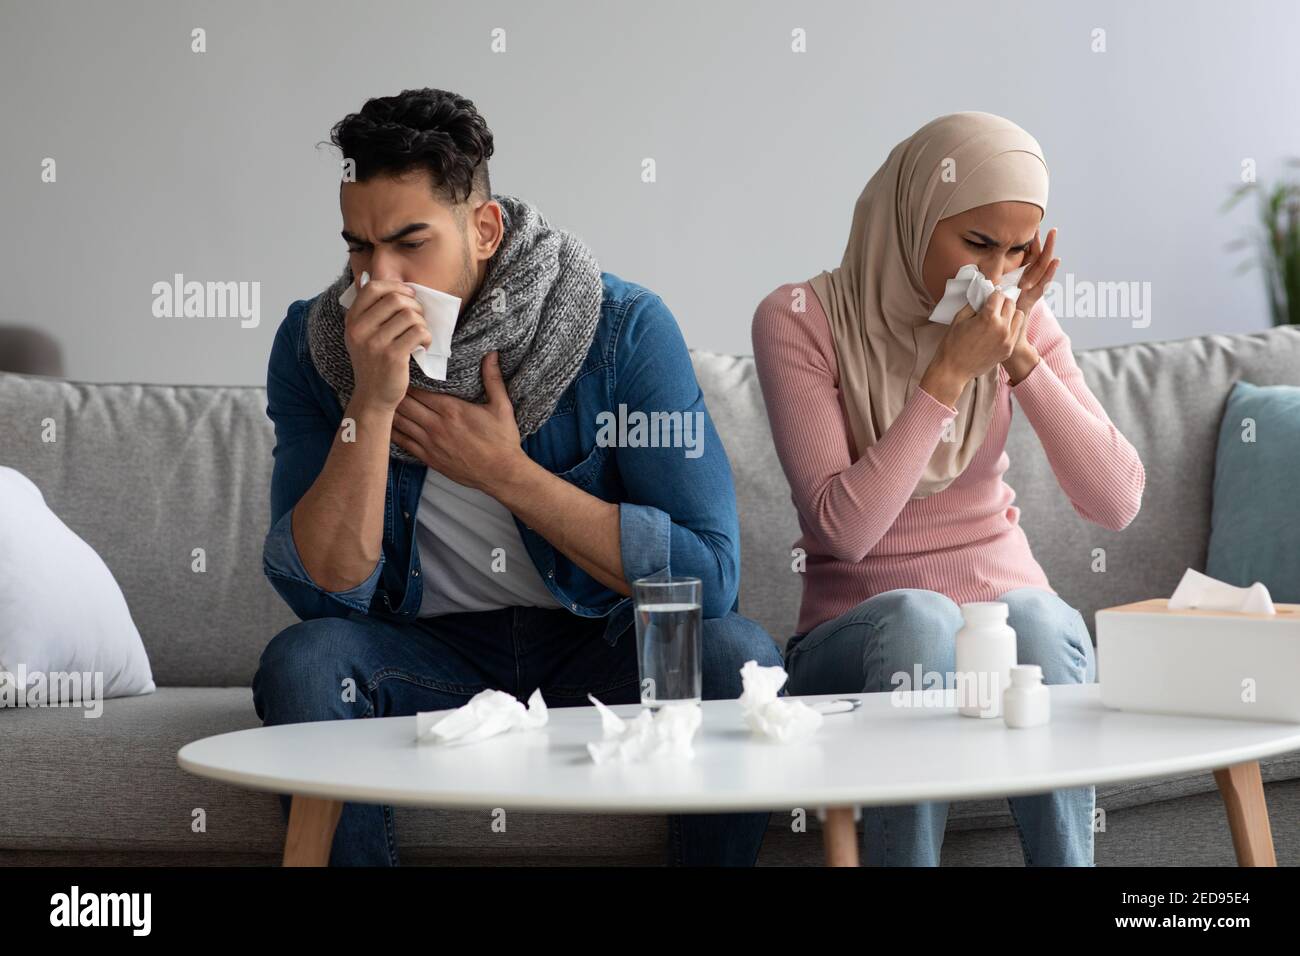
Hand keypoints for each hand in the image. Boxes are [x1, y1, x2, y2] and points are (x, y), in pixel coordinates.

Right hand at [344, 277, 431, 410]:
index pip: (373, 288)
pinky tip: (423, 345)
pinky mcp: (393, 356)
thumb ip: (366, 308)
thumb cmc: (373, 362)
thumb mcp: (361, 334)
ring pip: (410, 315)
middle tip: (418, 318)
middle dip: (414, 305)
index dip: (396, 287)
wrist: (373, 396)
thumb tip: (366, 274)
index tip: (408, 296)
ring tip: (419, 334)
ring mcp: (375, 343)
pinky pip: (419, 332)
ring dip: (422, 323)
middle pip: (396, 299)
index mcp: (352, 320)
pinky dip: (427, 337)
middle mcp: (360, 330)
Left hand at [390, 351, 526, 492]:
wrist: (501, 474)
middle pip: (404, 404)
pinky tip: (384, 425)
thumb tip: (492, 354)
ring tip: (379, 399)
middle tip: (386, 382)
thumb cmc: (503, 441)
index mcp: (451, 410)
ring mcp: (430, 443)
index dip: (407, 379)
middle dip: (394, 392)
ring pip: (400, 422)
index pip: (419, 390)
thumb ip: (493, 379)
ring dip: (389, 411)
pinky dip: (392, 432)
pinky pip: (403, 443)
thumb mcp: (502, 407)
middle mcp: (436, 426)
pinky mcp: (429, 458)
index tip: (402, 370)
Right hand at [934, 289, 1026, 381]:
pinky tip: (998, 330)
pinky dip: (1010, 326)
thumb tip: (983, 296)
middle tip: (993, 306)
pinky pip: (1016, 331)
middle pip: (1011, 303)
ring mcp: (1007, 340)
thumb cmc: (952, 345)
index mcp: (988, 318)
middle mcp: (1002, 328)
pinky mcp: (1008, 349)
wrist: (953, 370)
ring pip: (1019, 315)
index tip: (989, 297)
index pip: (999, 295)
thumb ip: (974, 304)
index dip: (992, 294)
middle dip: (1002, 302)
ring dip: (1010, 313)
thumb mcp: (959, 318)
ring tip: (999, 317)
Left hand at [999, 227, 1057, 383]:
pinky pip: (1042, 286)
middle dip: (1043, 245)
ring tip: (1053, 235)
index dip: (1030, 247)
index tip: (1032, 231)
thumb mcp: (984, 303)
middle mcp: (1026, 289)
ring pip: (1042, 270)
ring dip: (1048, 252)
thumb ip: (986, 289)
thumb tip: (977, 276)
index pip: (1026, 262)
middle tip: (1049, 229)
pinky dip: (1049, 273)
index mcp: (1016, 286)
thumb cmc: (990, 327)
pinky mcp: (1032, 302)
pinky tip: (1055, 261)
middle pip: (1037, 262)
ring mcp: (1030, 295)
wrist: (1000, 347)